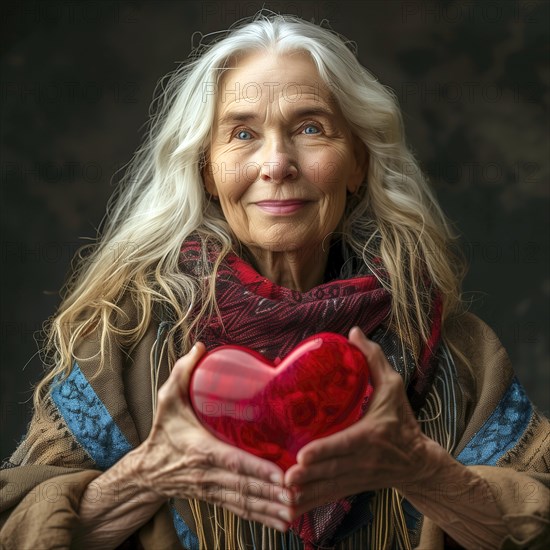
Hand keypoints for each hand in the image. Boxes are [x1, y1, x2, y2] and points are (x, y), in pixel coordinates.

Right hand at [131, 343, 292, 530]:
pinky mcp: (216, 498)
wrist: (148, 470)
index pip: (233, 462)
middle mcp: (208, 474)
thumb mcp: (167, 399)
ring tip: (296, 511)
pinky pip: (241, 510)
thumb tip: (200, 346)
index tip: (281, 474)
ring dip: (271, 509)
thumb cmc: (163, 431)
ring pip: (245, 502)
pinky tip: (283, 521)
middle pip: (244, 487)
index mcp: (201, 450)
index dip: (257, 470)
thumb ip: (183, 372)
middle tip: (299, 494)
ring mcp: (213, 490)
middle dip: (272, 493)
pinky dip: (262, 517)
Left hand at [284, 327, 446, 516]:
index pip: (346, 445)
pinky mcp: (351, 487)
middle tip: (284, 478)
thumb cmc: (401, 419)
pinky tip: (291, 508)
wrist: (417, 461)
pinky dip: (311, 504)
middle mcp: (364, 460)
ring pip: (328, 488)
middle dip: (309, 477)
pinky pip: (329, 497)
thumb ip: (373, 359)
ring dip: (306, 494)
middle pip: (332, 471)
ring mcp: (357, 477)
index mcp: (372, 435)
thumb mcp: (394, 386)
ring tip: (283, 495)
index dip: (325, 451)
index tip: (302, 455)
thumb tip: (353, 331)